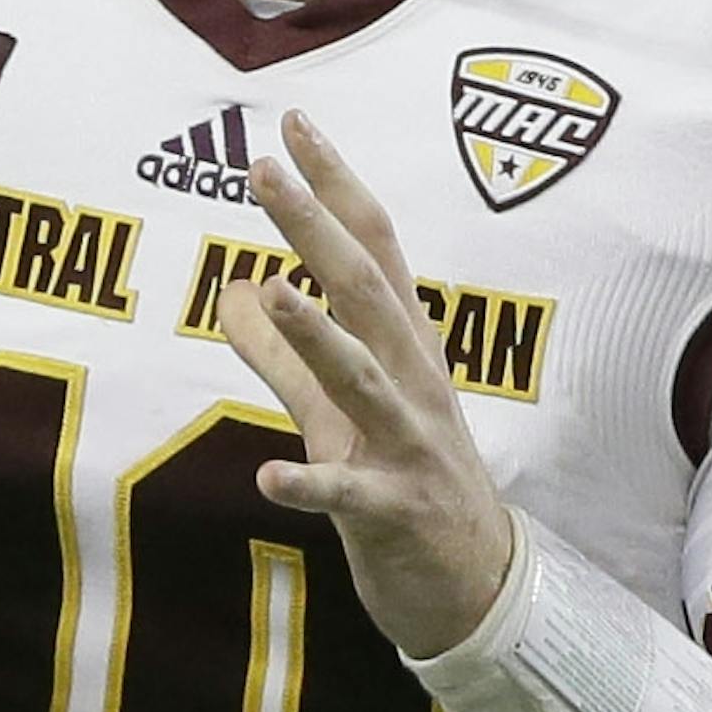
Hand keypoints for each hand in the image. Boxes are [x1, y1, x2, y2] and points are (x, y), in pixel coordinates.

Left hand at [216, 110, 513, 660]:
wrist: (478, 588)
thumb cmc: (405, 482)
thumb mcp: (336, 412)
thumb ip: (284, 356)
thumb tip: (233, 292)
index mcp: (402, 346)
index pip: (370, 247)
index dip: (334, 185)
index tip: (294, 124)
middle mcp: (413, 380)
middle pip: (366, 291)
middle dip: (316, 229)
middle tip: (264, 169)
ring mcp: (409, 444)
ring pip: (365, 380)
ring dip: (322, 336)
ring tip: (276, 293)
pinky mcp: (396, 511)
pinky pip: (349, 496)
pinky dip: (311, 486)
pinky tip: (268, 479)